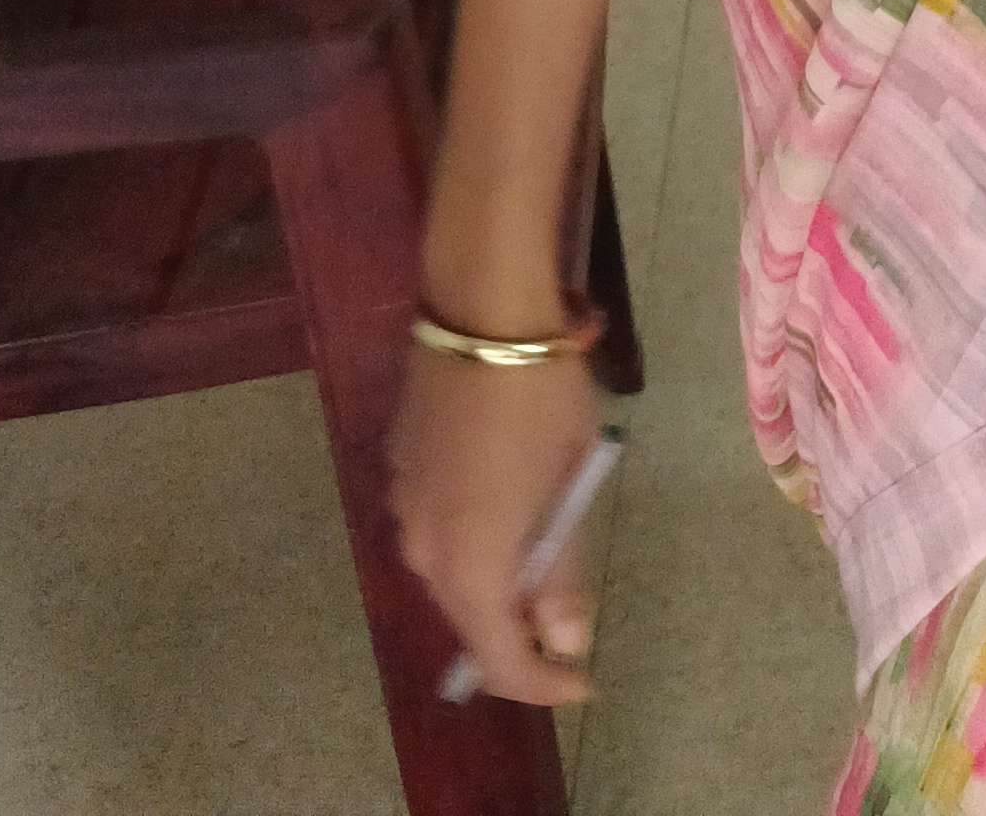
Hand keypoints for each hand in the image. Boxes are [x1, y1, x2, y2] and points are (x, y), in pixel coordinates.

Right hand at [389, 339, 600, 703]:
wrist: (480, 304)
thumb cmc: (540, 394)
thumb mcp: (568, 479)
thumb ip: (561, 567)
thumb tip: (565, 640)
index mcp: (468, 563)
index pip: (500, 659)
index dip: (543, 682)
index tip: (585, 680)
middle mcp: (422, 548)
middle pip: (469, 618)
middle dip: (518, 632)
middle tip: (569, 618)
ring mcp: (405, 503)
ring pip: (451, 573)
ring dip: (495, 580)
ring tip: (544, 557)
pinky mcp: (400, 464)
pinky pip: (438, 528)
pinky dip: (474, 537)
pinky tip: (509, 504)